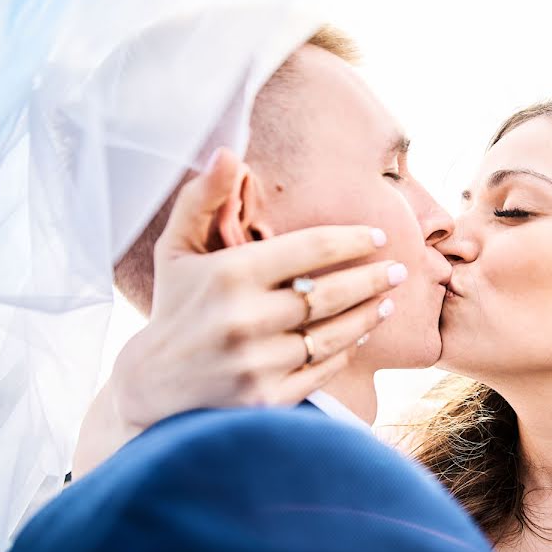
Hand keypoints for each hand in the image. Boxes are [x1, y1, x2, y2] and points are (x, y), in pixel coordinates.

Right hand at [73, 148, 401, 475]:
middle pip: (331, 293)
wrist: (151, 386)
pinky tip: (360, 336)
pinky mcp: (267, 399)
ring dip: (368, 315)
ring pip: (333, 334)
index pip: (310, 249)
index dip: (351, 239)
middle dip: (373, 278)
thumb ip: (203, 198)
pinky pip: (323, 370)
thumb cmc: (174, 307)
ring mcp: (257, 363)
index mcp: (229, 275)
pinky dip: (346, 352)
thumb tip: (227, 152)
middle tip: (399, 269)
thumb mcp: (176, 248)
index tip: (377, 237)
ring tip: (386, 300)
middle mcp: (245, 319)